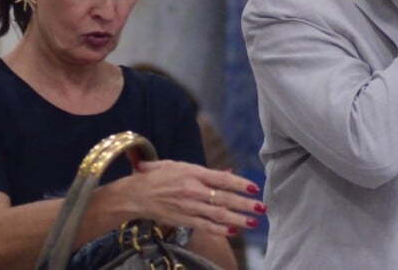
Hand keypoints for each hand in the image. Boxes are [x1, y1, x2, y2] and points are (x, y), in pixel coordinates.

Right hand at [129, 160, 265, 236]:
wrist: (136, 194)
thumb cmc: (158, 176)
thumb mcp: (179, 165)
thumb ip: (205, 171)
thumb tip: (228, 172)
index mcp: (193, 173)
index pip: (222, 178)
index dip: (240, 183)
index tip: (254, 187)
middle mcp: (193, 190)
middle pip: (224, 199)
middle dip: (245, 204)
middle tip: (261, 207)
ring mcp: (189, 207)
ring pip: (218, 215)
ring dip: (238, 219)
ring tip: (253, 222)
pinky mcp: (184, 220)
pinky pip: (206, 226)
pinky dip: (221, 230)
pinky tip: (234, 232)